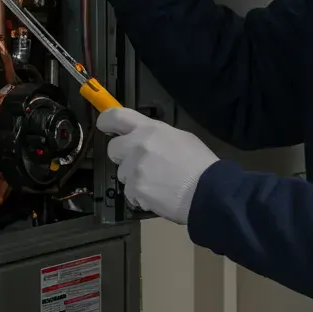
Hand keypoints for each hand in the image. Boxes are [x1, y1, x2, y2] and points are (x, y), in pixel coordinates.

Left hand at [98, 108, 217, 224]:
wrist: (208, 191)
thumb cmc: (199, 163)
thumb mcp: (180, 137)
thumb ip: (155, 135)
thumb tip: (142, 138)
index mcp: (149, 129)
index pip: (115, 116)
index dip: (106, 120)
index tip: (104, 124)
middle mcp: (137, 146)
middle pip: (113, 149)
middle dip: (123, 156)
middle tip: (141, 163)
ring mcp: (134, 169)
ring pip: (122, 174)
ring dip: (134, 178)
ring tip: (157, 182)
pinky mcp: (135, 190)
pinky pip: (130, 192)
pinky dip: (140, 195)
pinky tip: (158, 194)